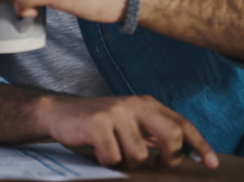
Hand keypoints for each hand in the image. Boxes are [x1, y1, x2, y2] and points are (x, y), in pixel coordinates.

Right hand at [41, 94, 217, 168]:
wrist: (57, 112)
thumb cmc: (96, 122)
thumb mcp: (128, 122)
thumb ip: (153, 132)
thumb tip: (183, 151)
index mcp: (145, 103)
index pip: (180, 123)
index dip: (199, 144)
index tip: (210, 162)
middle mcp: (133, 104)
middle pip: (170, 135)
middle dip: (168, 158)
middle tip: (158, 166)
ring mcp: (115, 113)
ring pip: (139, 154)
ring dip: (127, 163)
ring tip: (114, 154)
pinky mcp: (96, 123)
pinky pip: (113, 157)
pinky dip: (107, 162)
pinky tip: (98, 152)